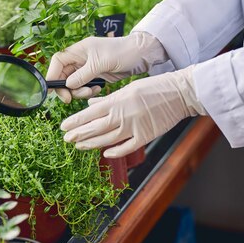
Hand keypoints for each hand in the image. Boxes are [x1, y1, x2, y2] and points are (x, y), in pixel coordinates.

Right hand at [46, 32, 167, 102]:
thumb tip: (68, 84)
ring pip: (73, 84)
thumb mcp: (101, 63)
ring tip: (92, 91)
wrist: (139, 55)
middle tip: (71, 99)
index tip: (55, 90)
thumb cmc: (122, 52)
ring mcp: (87, 68)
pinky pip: (84, 87)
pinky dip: (88, 92)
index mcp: (79, 50)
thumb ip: (83, 74)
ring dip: (79, 92)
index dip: (52, 75)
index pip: (58, 61)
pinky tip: (98, 90)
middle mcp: (80, 59)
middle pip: (63, 75)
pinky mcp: (94, 76)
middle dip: (66, 88)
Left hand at [61, 66, 206, 157]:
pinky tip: (105, 154)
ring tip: (79, 146)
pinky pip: (126, 148)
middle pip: (95, 128)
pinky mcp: (145, 136)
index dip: (75, 122)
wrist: (179, 93)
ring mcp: (133, 127)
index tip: (64, 127)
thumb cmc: (154, 88)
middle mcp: (122, 115)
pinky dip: (115, 152)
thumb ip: (108, 99)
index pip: (89, 113)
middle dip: (78, 135)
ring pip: (107, 140)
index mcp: (117, 101)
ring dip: (91, 144)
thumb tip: (91, 104)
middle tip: (66, 139)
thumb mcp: (127, 88)